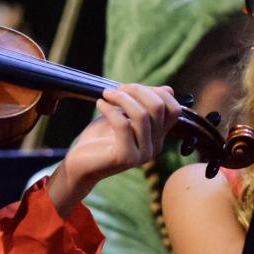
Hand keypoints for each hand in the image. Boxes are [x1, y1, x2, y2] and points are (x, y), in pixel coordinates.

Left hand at [49, 82, 180, 215]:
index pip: (174, 109)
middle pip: (159, 107)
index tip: (129, 89)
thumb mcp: (124, 116)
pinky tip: (100, 104)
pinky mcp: (126, 158)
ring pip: (142, 115)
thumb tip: (167, 89)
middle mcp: (155, 147)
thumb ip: (143, 104)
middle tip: (115, 90)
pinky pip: (123, 125)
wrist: (80, 165)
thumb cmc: (99, 138)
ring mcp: (142, 155)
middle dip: (137, 90)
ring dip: (122, 98)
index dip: (154, 92)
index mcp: (157, 137)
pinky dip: (110, 110)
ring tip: (106, 95)